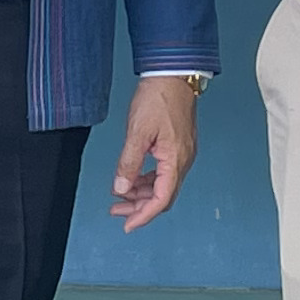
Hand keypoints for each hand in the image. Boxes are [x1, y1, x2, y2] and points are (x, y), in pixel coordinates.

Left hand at [108, 74, 201, 230]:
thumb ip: (129, 163)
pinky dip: (147, 180)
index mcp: (176, 160)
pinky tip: (132, 179)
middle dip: (139, 207)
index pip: (161, 199)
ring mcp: (181, 153)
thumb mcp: (138, 132)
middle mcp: (182, 160)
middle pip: (162, 196)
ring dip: (141, 194)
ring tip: (120, 196)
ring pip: (162, 185)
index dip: (143, 215)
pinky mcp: (177, 146)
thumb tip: (121, 187)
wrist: (172, 74)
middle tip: (117, 211)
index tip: (128, 224)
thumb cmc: (159, 97)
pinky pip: (163, 172)